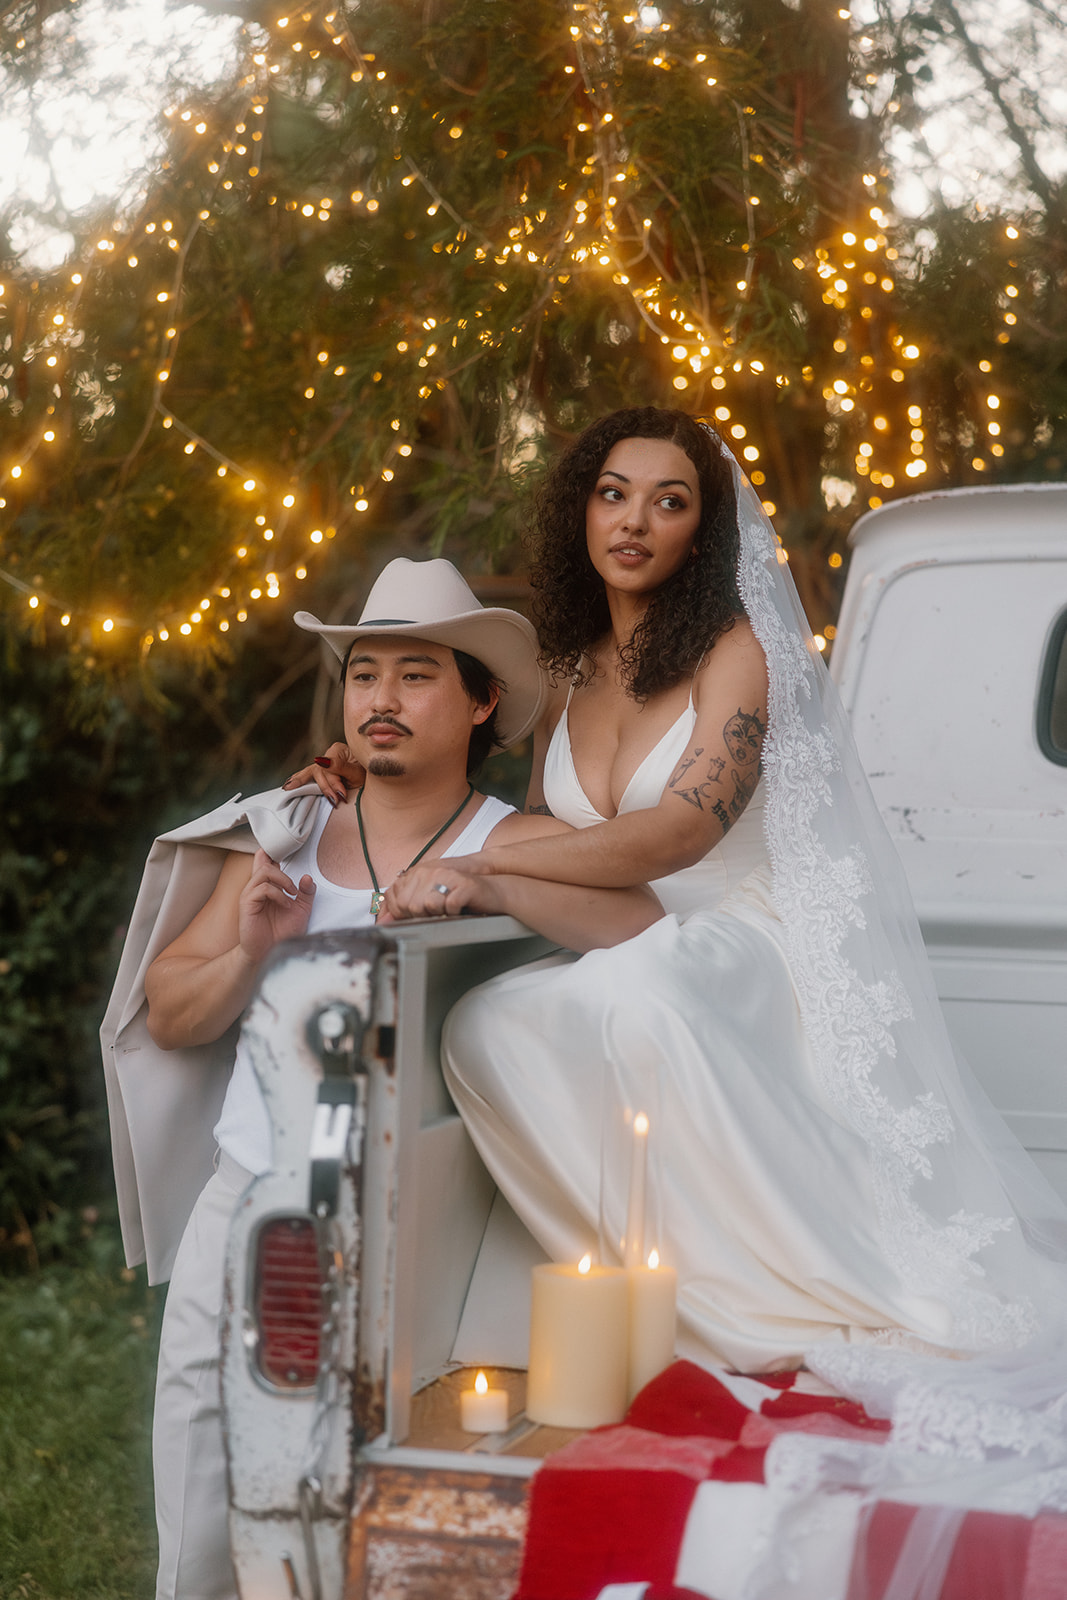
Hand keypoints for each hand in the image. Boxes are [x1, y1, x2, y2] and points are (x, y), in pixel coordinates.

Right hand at [237, 849, 315, 962]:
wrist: (272, 953)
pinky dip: (278, 894)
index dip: (273, 854)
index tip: (285, 853)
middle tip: (295, 889)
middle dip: (283, 871)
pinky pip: (261, 889)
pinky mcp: (246, 905)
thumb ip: (306, 893)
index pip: (265, 862)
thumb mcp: (302, 910)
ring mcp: (250, 896)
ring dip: (283, 881)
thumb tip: (307, 877)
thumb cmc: (283, 932)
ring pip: (263, 872)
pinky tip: (286, 905)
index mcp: (268, 887)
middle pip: (264, 863)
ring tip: (292, 895)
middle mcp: (257, 888)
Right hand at [282, 742, 364, 806]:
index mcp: (337, 750)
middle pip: (319, 772)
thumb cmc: (368, 775)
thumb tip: (321, 760)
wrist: (376, 781)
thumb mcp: (357, 772)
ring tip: (302, 793)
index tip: (342, 795)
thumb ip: (339, 767)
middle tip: (335, 800)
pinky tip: (287, 786)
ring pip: (312, 775)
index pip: (328, 767)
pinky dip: (299, 781)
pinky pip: (308, 777)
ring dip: (311, 786)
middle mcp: (329, 755)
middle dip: (326, 787)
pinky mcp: (323, 773)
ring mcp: (325, 764)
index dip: (334, 782)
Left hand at [379, 862, 500, 922]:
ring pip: (426, 905)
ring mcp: (445, 876)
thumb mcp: (428, 898)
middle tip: (437, 913)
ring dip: (438, 914)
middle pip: (408, 905)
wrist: (490, 889)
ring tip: (448, 910)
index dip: (402, 913)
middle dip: (421, 916)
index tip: (414, 917)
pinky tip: (460, 910)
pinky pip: (449, 906)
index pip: (394, 897)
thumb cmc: (458, 896)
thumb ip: (403, 906)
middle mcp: (428, 871)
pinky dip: (454, 913)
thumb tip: (380, 922)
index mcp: (417, 873)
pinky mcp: (463, 884)